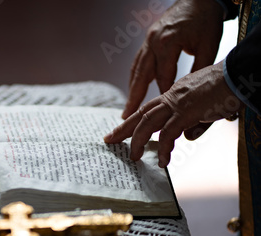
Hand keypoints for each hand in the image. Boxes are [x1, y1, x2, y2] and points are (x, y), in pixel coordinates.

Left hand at [104, 61, 242, 167]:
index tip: (120, 129)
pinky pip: (169, 134)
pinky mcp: (187, 112)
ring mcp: (178, 104)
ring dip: (138, 141)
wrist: (239, 75)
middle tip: (109, 140)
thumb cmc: (228, 89)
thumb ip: (195, 123)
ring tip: (134, 157)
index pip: (148, 108)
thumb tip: (187, 137)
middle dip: (123, 129)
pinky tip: (163, 161)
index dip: (133, 120)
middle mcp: (172, 97)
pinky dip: (164, 149)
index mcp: (174, 94)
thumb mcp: (207, 109)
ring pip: (148, 124)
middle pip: (141, 114)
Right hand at [123, 0, 224, 119]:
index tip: (162, 111)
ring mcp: (148, 40)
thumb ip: (199, 70)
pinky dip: (135, 76)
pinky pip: (138, 61)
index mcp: (168, 43)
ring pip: (136, 69)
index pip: (163, 77)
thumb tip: (194, 93)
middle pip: (141, 76)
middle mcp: (153, 42)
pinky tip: (133, 88)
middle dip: (134, 98)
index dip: (163, 95)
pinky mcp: (148, 39)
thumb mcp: (208, 45)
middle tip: (126, 116)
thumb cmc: (206, 20)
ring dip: (131, 89)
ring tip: (127, 108)